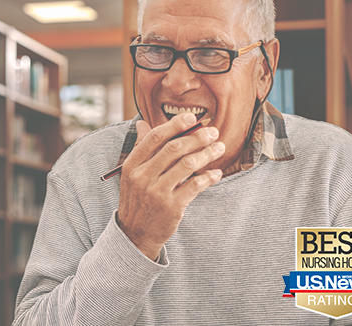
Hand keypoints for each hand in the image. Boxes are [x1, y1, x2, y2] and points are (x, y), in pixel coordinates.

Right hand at [116, 113, 224, 259]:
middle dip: (197, 137)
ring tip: (219, 148)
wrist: (135, 234)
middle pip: (174, 149)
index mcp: (132, 165)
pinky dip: (209, 177)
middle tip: (213, 132)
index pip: (155, 137)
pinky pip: (195, 186)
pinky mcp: (171, 207)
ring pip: (187, 165)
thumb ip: (140, 149)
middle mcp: (143, 177)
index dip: (175, 125)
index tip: (192, 118)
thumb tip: (141, 124)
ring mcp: (157, 192)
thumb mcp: (132, 174)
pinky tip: (216, 173)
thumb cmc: (137, 199)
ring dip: (207, 154)